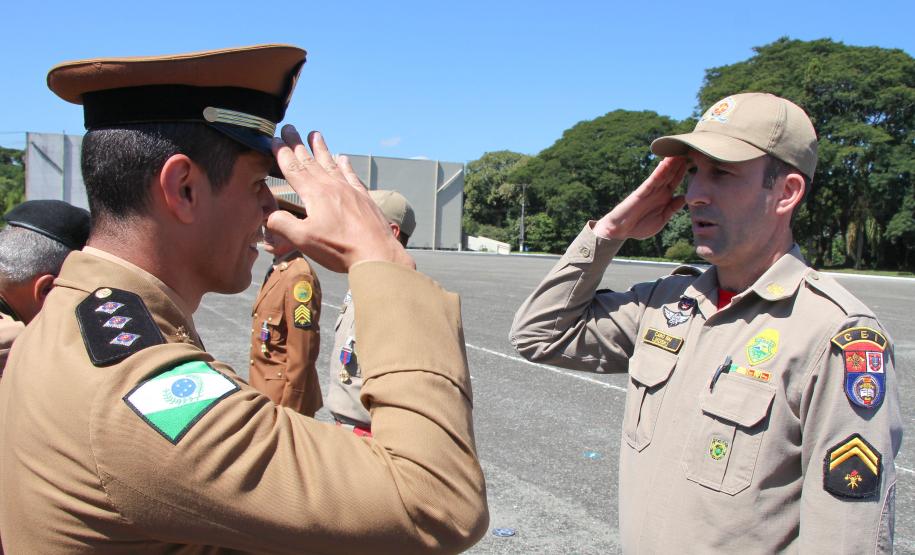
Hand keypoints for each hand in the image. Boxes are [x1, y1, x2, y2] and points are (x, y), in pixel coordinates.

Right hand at [266, 126, 414, 271]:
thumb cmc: (339, 248)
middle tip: (290, 127)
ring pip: (331, 164)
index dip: (281, 153)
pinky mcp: (364, 198)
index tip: (274, 139)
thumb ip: (283, 224)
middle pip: (310, 161)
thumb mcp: (303, 239)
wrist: (376, 253)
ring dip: (321, 149)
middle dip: (297, 144)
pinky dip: (346, 165)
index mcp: (315, 194)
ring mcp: (350, 190)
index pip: (293, 168)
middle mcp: (332, 186)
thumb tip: (269, 215)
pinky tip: (343, 158)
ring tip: (315, 134)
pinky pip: (352, 176)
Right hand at [593, 156, 687, 239]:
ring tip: (680, 151)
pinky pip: (652, 180)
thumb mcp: (662, 219)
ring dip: (671, 163)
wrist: (620, 231)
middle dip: (680, 162)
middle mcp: (658, 191)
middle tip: (690, 148)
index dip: (685, 170)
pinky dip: (658, 172)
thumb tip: (684, 197)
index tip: (695, 159)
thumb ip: (672, 208)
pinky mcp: (641, 192)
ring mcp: (650, 190)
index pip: (676, 180)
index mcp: (665, 197)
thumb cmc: (640, 226)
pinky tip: (665, 163)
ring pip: (663, 174)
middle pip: (671, 173)